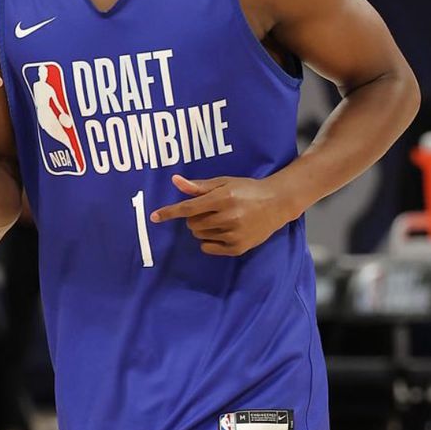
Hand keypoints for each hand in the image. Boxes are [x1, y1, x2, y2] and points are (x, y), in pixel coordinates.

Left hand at [150, 174, 294, 256]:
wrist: (276, 203)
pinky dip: (209, 241)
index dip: (170, 212)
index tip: (154, 217)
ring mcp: (234, 234)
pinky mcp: (238, 248)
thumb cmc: (246, 189)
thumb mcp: (224, 182)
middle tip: (209, 210)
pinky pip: (208, 248)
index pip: (189, 208)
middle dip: (194, 217)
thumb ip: (198, 186)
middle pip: (192, 223)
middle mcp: (228, 217)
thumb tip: (175, 181)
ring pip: (199, 235)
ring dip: (202, 228)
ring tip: (220, 219)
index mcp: (223, 198)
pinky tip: (223, 231)